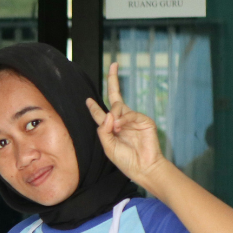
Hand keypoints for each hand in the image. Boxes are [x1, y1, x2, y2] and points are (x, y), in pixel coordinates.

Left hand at [84, 63, 166, 185]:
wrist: (143, 168)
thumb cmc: (125, 160)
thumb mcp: (107, 146)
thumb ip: (103, 130)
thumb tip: (108, 113)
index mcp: (111, 129)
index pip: (101, 114)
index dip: (94, 107)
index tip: (87, 100)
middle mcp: (122, 121)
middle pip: (115, 98)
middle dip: (114, 81)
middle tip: (114, 65)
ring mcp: (133, 120)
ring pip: (118, 107)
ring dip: (114, 116)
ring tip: (115, 129)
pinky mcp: (144, 121)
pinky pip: (129, 114)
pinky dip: (123, 120)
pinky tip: (120, 127)